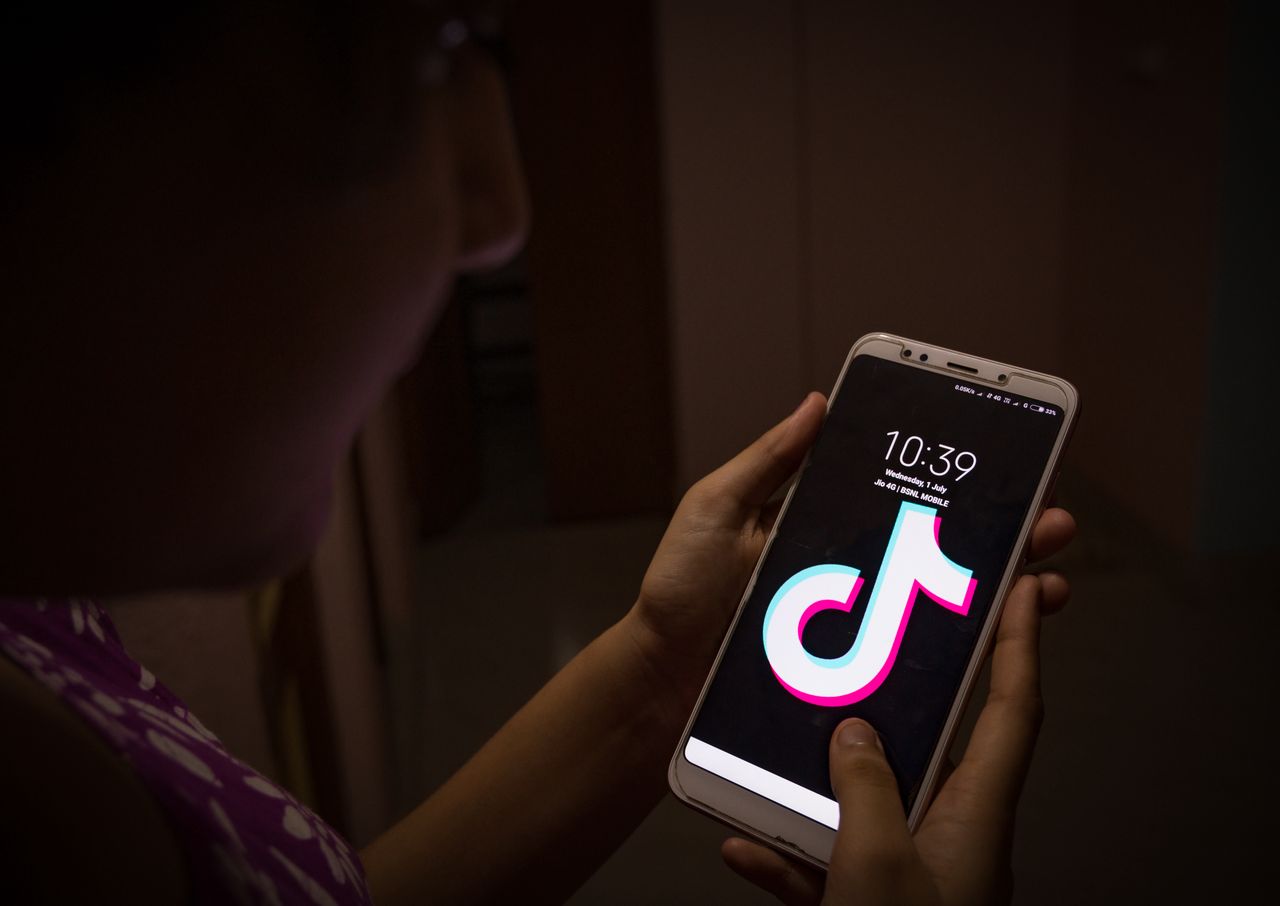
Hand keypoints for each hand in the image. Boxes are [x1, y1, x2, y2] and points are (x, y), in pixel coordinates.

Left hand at [623, 391, 1074, 728]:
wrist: (660, 680)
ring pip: (941, 601)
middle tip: (1048, 520)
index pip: (895, 497)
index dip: (947, 482)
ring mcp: (853, 624)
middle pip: (936, 548)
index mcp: (819, 528)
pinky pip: (915, 657)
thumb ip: (767, 461)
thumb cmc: (678, 593)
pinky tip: (999, 635)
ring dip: (999, 587)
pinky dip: (963, 646)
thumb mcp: (715, 509)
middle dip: (999, 533)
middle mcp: (847, 573)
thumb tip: (816, 402)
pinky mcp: (852, 672)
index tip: (999, 462)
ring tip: (1043, 574)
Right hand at [720, 570, 1075, 905]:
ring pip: (866, 806)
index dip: (1019, 646)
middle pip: (929, 749)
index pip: (1012, 711)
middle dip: (896, 703)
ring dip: (816, 785)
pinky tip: (741, 842)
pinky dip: (786, 854)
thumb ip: (867, 792)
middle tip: (867, 651)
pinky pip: (827, 866)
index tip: (1016, 591)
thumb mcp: (879, 869)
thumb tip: (857, 736)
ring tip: (772, 752)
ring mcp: (911, 874)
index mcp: (976, 816)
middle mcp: (950, 838)